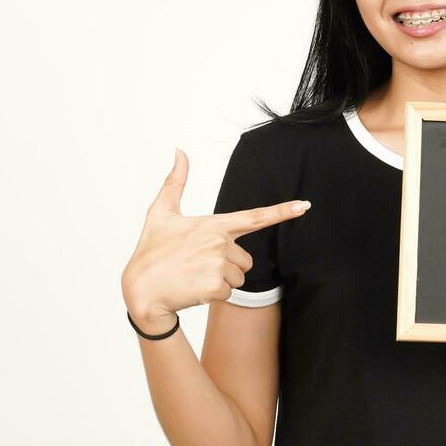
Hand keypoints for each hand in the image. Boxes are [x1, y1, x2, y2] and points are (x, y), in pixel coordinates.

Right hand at [120, 149, 309, 319]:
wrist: (141, 289)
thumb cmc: (150, 250)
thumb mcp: (161, 213)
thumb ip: (175, 181)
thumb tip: (179, 151)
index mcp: (213, 224)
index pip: (255, 217)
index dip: (283, 211)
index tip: (305, 206)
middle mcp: (220, 242)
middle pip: (245, 259)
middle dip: (227, 265)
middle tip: (197, 265)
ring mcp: (219, 264)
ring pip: (239, 277)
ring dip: (221, 281)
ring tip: (194, 276)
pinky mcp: (216, 286)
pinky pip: (229, 293)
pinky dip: (213, 295)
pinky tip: (193, 288)